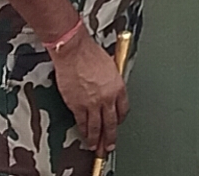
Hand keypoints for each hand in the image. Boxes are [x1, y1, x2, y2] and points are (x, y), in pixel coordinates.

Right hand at [51, 30, 128, 155]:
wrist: (74, 52)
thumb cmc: (90, 53)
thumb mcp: (110, 66)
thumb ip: (111, 80)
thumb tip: (109, 86)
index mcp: (118, 87)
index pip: (123, 110)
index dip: (120, 119)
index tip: (117, 124)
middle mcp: (107, 98)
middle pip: (111, 124)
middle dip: (110, 137)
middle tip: (109, 146)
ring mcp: (92, 104)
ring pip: (96, 127)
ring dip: (96, 139)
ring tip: (96, 147)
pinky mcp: (77, 105)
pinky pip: (82, 123)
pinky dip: (83, 131)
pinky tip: (84, 135)